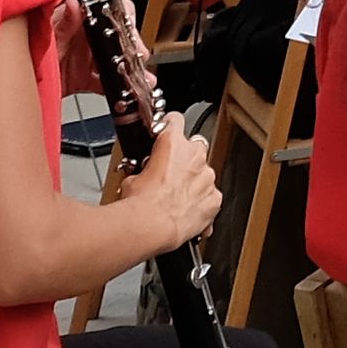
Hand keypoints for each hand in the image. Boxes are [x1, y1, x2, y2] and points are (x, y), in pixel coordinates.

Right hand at [122, 108, 222, 247]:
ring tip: (177, 198)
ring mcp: (207, 177)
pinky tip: (187, 212)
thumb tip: (143, 175)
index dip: (170, 125)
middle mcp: (194, 156)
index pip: (175, 120)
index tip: (168, 130)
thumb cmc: (140, 204)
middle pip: (195, 146)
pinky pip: (211, 196)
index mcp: (172, 143)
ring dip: (194, 181)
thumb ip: (146, 168)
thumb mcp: (132, 177)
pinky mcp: (215, 199)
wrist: (151, 227)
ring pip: (205, 173)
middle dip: (186, 157)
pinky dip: (202, 202)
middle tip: (171, 173)